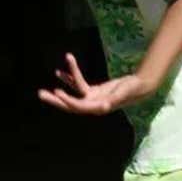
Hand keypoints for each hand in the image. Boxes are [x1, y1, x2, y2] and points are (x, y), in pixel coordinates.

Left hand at [37, 53, 156, 116]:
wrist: (140, 86)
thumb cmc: (133, 89)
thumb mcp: (124, 92)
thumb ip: (114, 98)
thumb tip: (103, 106)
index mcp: (98, 108)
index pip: (79, 106)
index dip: (68, 100)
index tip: (57, 92)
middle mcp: (92, 105)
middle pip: (70, 104)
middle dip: (55, 100)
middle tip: (40, 94)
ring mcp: (92, 99)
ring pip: (72, 95)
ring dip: (60, 87)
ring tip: (47, 84)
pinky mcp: (93, 92)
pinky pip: (78, 86)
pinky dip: (70, 79)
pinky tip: (60, 72)